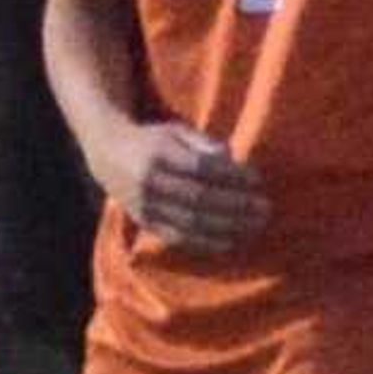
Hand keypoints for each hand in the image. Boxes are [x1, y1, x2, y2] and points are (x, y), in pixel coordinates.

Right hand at [97, 120, 268, 252]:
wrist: (107, 154)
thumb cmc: (152, 140)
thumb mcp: (175, 131)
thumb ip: (202, 143)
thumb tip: (232, 158)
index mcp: (159, 153)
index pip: (202, 168)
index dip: (231, 176)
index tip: (257, 179)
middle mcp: (150, 181)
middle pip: (200, 197)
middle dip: (236, 205)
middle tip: (265, 208)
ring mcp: (145, 205)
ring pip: (191, 221)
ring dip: (227, 226)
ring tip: (254, 226)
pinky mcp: (145, 222)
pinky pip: (178, 237)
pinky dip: (205, 242)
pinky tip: (229, 242)